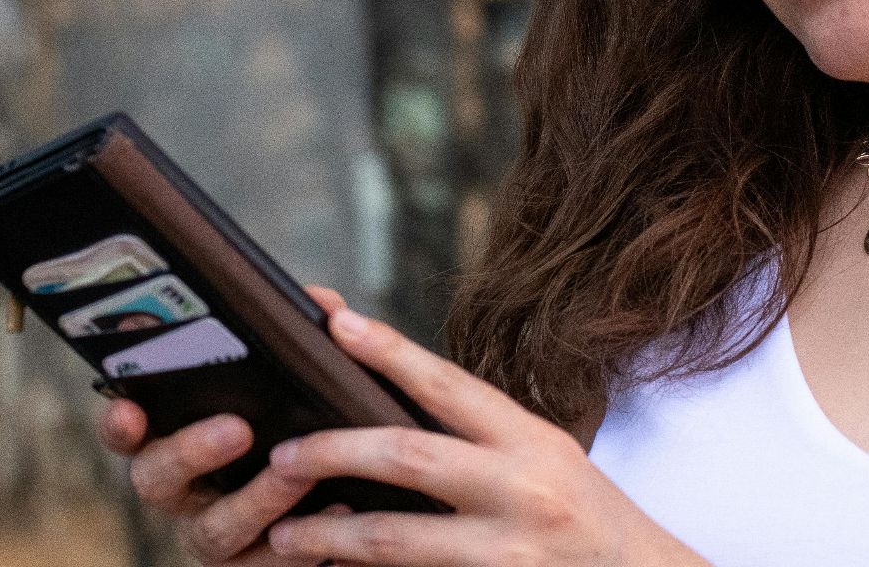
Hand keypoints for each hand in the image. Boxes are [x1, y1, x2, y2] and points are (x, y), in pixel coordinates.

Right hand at [98, 284, 356, 564]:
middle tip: (237, 428)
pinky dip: (296, 544)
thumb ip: (306, 343)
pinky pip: (263, 565)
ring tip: (299, 472)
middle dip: (191, 452)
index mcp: (181, 436)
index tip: (129, 407)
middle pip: (155, 479)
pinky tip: (336, 510)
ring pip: (212, 529)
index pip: (130, 429)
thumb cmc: (313, 431)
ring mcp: (216, 536)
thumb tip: (322, 303)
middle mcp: (186, 492)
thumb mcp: (308, 384)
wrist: (361, 500)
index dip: (120, 421)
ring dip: (256, 499)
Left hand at [258, 299, 708, 566]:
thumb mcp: (545, 461)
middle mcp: (524, 488)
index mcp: (531, 440)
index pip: (448, 384)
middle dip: (334, 451)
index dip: (389, 351)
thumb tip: (388, 402)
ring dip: (329, 536)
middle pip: (408, 456)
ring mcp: (510, 550)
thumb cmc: (587, 517)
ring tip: (282, 534)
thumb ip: (478, 438)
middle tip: (281, 454)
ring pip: (396, 539)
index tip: (335, 324)